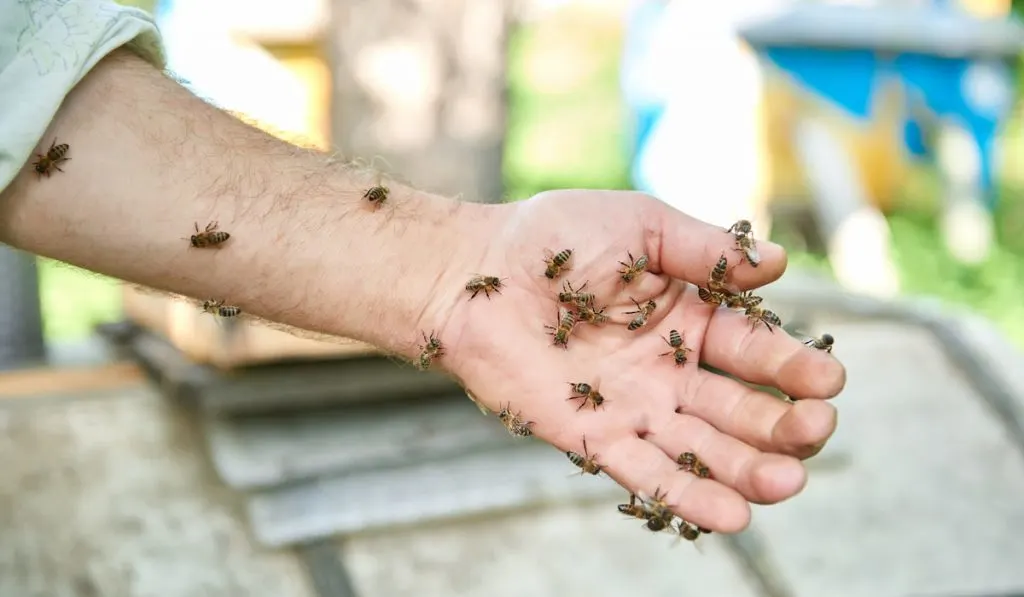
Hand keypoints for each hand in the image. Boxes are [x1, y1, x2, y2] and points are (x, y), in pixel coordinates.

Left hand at [430, 190, 845, 532]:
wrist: (472, 272)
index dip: (790, 365)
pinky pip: (646, 473)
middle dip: (782, 424)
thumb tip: (780, 264)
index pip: (751, 349)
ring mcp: (634, 408)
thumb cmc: (550, 239)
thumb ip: (704, 250)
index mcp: (687, 317)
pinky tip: (732, 516)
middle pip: (738, 408)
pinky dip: (687, 496)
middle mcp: (668, 370)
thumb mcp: (639, 226)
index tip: (828, 378)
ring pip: (702, 449)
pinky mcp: (594, 438)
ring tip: (788, 482)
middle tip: (818, 427)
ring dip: (748, 470)